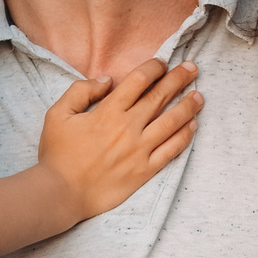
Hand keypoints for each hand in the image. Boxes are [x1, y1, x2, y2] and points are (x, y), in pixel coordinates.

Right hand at [37, 58, 202, 218]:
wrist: (62, 193)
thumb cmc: (57, 154)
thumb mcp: (57, 114)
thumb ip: (81, 91)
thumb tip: (108, 80)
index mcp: (108, 112)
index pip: (139, 81)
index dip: (153, 68)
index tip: (162, 64)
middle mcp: (128, 128)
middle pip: (160, 97)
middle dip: (179, 79)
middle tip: (193, 69)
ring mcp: (139, 150)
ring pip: (171, 122)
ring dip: (188, 106)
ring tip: (199, 96)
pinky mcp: (144, 171)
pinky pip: (171, 151)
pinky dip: (184, 136)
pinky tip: (193, 126)